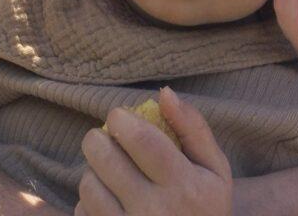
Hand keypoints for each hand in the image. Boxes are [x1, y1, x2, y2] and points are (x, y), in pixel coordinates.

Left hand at [76, 87, 231, 214]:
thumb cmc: (205, 205)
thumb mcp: (214, 169)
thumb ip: (193, 127)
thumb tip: (164, 93)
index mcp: (185, 187)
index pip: (141, 139)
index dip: (121, 118)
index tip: (119, 116)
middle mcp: (156, 211)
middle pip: (106, 158)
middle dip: (98, 138)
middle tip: (107, 138)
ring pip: (89, 184)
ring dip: (94, 170)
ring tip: (110, 171)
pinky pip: (83, 211)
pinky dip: (90, 200)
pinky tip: (109, 199)